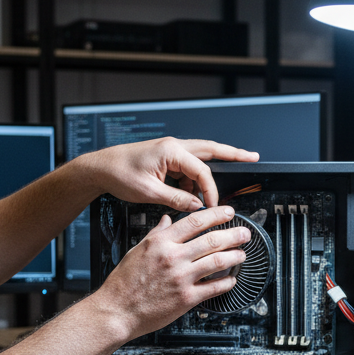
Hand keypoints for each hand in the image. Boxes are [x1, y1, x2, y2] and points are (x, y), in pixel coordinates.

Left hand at [76, 137, 258, 210]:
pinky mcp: (166, 158)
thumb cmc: (119, 175)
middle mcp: (174, 147)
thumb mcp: (149, 192)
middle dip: (234, 154)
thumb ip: (176, 199)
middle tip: (253, 157)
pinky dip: (192, 182)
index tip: (212, 207)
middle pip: (212, 150)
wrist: (100, 168)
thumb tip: (196, 206)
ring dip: (209, 176)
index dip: (210, 191)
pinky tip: (190, 195)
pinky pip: (187, 169)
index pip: (202, 171)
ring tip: (215, 194)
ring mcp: (171, 151)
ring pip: (201, 160)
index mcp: (171, 151)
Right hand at [95, 205, 251, 338]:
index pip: (194, 222)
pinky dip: (227, 282)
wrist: (117, 311)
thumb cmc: (124, 283)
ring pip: (217, 262)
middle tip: (245, 233)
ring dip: (235, 256)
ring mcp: (181, 278)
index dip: (216, 215)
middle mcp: (173, 257)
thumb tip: (167, 220)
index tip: (228, 212)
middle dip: (234, 234)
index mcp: (160, 243)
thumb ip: (156, 234)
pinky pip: (214, 287)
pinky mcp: (187, 298)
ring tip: (243, 253)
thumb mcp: (137, 250)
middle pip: (211, 240)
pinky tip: (232, 279)